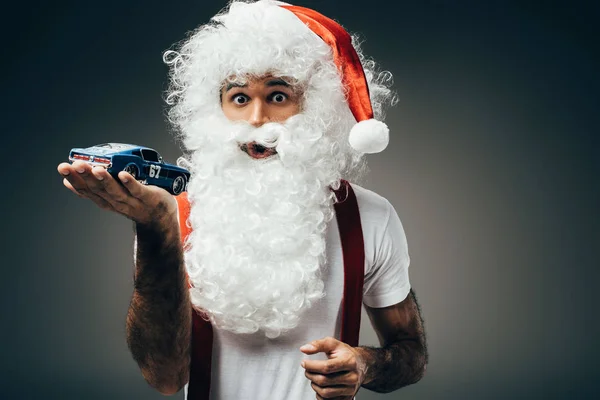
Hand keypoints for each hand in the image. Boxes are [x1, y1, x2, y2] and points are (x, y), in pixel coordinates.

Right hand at [57, 160, 176, 226]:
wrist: (160, 219)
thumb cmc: (134, 202)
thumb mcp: (110, 195)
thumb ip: (94, 188)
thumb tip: (68, 181)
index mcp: (105, 199)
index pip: (85, 190)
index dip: (74, 179)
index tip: (62, 168)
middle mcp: (115, 201)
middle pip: (98, 189)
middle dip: (85, 176)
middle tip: (74, 164)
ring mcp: (132, 201)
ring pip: (115, 191)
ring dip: (105, 180)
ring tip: (96, 169)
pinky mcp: (148, 197)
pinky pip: (138, 190)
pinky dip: (130, 183)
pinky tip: (123, 174)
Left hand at [300, 336, 367, 399]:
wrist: (361, 364)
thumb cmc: (345, 354)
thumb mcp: (333, 344)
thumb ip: (318, 344)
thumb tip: (304, 349)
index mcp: (349, 362)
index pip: (327, 367)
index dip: (312, 366)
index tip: (304, 363)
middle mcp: (352, 377)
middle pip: (325, 380)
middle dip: (311, 375)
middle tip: (307, 370)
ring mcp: (350, 389)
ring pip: (325, 393)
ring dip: (314, 385)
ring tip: (314, 377)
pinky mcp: (347, 397)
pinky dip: (320, 394)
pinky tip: (320, 386)